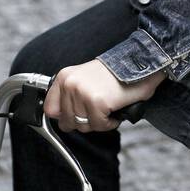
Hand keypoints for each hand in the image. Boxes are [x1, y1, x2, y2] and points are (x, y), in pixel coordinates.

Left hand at [44, 58, 167, 133]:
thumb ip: (70, 95)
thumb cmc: (115, 74)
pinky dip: (110, 123)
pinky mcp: (96, 102)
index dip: (66, 117)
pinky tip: (114, 111)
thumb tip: (61, 119)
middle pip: (68, 122)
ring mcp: (82, 93)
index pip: (50, 109)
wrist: (139, 64)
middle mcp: (70, 84)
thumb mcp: (84, 80)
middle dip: (86, 121)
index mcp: (64, 77)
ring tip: (108, 109)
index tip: (78, 115)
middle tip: (99, 111)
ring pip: (84, 126)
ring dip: (99, 122)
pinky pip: (99, 126)